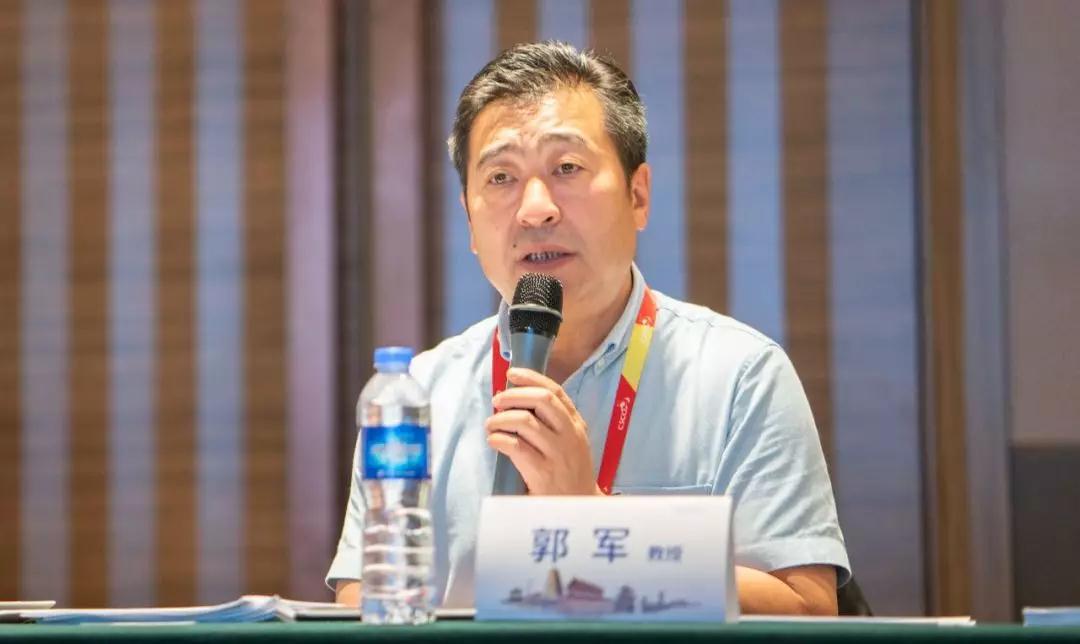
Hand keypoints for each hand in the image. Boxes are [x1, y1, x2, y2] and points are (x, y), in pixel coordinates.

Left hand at [486, 368, 602, 495]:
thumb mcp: (572, 442)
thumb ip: (554, 421)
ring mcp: (556, 453)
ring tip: (491, 425)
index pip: (555, 391)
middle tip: (497, 401)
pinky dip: (498, 439)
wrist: (578, 507)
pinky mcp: (542, 472)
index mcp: (576, 424)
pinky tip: (493, 441)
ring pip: (524, 421)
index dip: (531, 378)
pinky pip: (515, 447)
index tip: (511, 374)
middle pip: (541, 400)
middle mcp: (569, 435)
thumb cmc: (569, 472)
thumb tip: (518, 399)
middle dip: (513, 395)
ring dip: (500, 419)